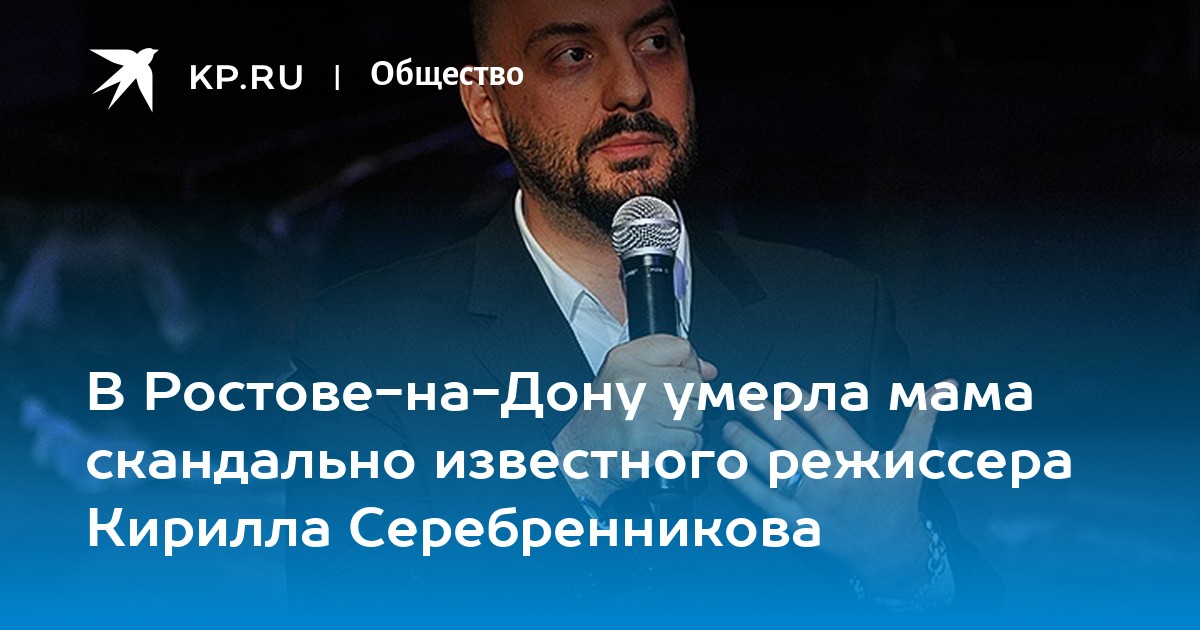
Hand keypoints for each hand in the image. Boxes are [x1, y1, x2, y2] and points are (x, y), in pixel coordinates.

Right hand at [552, 334, 717, 504]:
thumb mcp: (627, 375)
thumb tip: (708, 370)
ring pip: (696, 413)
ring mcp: (638, 411)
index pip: (682, 349)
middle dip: (688, 401)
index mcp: (624, 358)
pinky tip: (662, 443)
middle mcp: (630, 381)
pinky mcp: (647, 440)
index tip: (675, 381)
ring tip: (661, 427)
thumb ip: (670, 363)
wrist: (583, 453)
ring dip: (687, 426)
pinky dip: (684, 446)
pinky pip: (690, 440)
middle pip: (694, 384)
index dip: (686, 367)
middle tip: (664, 411)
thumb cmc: (606, 417)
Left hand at [722, 382, 950, 595]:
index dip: (800, 402)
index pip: (825, 422)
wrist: (890, 552)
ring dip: (747, 444)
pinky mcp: (798, 525)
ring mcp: (814, 504)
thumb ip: (922, 417)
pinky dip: (744, 483)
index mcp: (859, 460)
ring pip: (774, 468)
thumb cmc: (897, 501)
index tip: (782, 388)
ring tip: (730, 425)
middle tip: (745, 397)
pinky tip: (729, 465)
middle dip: (764, 415)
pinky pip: (765, 501)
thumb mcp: (912, 458)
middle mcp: (834, 480)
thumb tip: (944, 386)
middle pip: (792, 440)